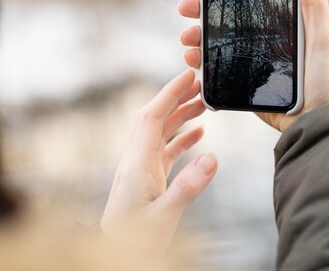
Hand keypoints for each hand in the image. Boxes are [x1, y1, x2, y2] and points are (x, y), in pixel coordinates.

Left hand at [101, 69, 216, 252]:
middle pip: (155, 118)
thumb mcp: (164, 216)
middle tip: (199, 83)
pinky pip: (165, 151)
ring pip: (160, 133)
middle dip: (176, 98)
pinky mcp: (147, 181)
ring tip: (203, 104)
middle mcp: (137, 162)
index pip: (152, 117)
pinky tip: (198, 136)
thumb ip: (187, 187)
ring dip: (180, 116)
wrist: (116, 258)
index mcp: (138, 164)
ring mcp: (141, 171)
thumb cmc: (135, 241)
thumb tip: (212, 157)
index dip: (169, 93)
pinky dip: (181, 138)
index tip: (188, 75)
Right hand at [178, 0, 328, 131]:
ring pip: (213, 41)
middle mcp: (260, 36)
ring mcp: (248, 59)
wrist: (318, 120)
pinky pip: (215, 68)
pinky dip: (199, 63)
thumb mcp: (324, 35)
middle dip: (198, 9)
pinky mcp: (242, 81)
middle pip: (222, 16)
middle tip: (185, 7)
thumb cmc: (327, 77)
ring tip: (188, 38)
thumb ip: (314, 1)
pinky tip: (192, 60)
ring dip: (195, 36)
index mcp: (278, 20)